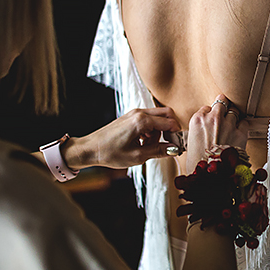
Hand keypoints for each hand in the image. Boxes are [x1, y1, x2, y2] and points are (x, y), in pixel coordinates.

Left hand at [66, 107, 181, 169]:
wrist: (90, 149)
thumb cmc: (110, 153)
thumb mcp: (138, 156)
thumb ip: (159, 151)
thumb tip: (175, 150)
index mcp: (142, 121)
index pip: (170, 122)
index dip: (177, 135)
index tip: (179, 146)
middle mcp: (139, 113)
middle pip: (167, 113)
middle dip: (171, 128)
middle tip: (169, 144)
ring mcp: (134, 113)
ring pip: (158, 116)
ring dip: (160, 130)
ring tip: (150, 146)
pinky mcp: (130, 117)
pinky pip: (148, 119)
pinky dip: (151, 129)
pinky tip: (143, 142)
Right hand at [184, 95, 248, 173]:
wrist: (209, 177)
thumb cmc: (198, 164)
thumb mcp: (192, 142)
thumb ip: (200, 131)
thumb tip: (208, 130)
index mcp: (197, 120)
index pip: (207, 108)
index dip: (210, 114)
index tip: (212, 121)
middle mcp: (213, 118)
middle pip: (222, 103)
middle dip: (223, 109)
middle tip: (224, 117)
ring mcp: (228, 124)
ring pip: (234, 110)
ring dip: (233, 117)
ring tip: (231, 126)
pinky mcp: (240, 133)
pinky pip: (244, 122)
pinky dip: (242, 126)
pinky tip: (239, 132)